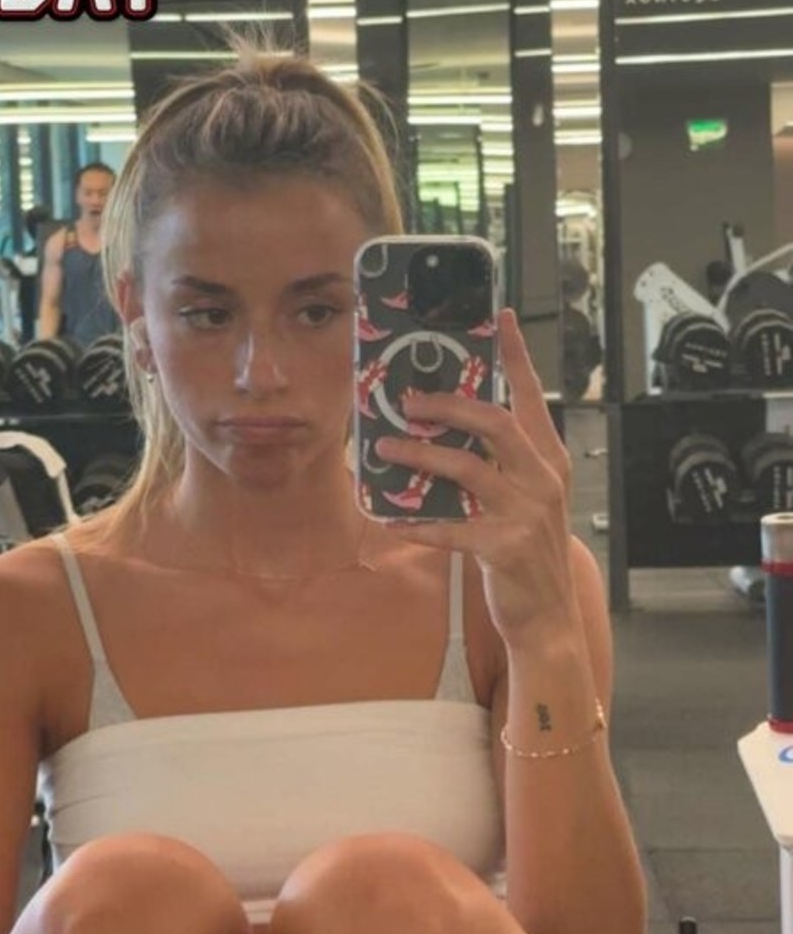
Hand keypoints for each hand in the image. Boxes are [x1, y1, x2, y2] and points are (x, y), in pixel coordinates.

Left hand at [372, 308, 575, 651]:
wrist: (547, 614)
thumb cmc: (529, 548)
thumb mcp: (528, 497)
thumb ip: (501, 463)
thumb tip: (447, 428)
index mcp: (548, 460)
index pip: (531, 398)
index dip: (516, 357)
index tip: (501, 318)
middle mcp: (541, 480)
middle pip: (495, 423)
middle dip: (448, 405)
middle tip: (408, 401)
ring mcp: (524, 513)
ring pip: (466, 468)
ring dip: (420, 454)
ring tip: (384, 448)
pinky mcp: (502, 547)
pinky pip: (448, 528)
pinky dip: (416, 524)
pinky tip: (390, 521)